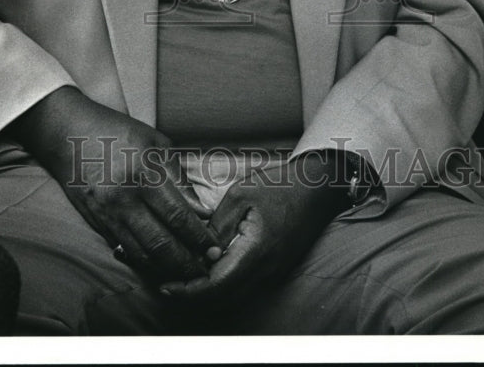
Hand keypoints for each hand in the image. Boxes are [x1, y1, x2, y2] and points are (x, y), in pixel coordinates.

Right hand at [8, 87, 221, 281]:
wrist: (68, 134)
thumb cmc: (116, 132)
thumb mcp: (155, 142)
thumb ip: (178, 176)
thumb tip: (200, 209)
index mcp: (144, 173)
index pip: (178, 216)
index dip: (198, 237)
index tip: (214, 248)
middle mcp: (124, 199)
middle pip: (161, 243)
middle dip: (186, 262)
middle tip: (204, 270)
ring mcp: (107, 214)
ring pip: (141, 254)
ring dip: (166, 268)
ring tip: (185, 273)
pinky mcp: (96, 222)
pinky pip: (123, 249)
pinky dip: (144, 260)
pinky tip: (159, 264)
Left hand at [159, 152, 349, 303]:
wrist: (317, 188)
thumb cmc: (280, 185)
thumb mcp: (241, 194)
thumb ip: (218, 225)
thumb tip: (198, 249)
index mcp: (256, 251)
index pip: (216, 285)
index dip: (188, 291)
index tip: (166, 286)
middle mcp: (266, 270)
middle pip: (223, 298)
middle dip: (193, 297)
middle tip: (168, 285)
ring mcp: (274, 272)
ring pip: (234, 296)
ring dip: (208, 293)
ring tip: (183, 277)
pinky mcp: (276, 269)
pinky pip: (245, 286)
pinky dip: (223, 285)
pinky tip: (208, 269)